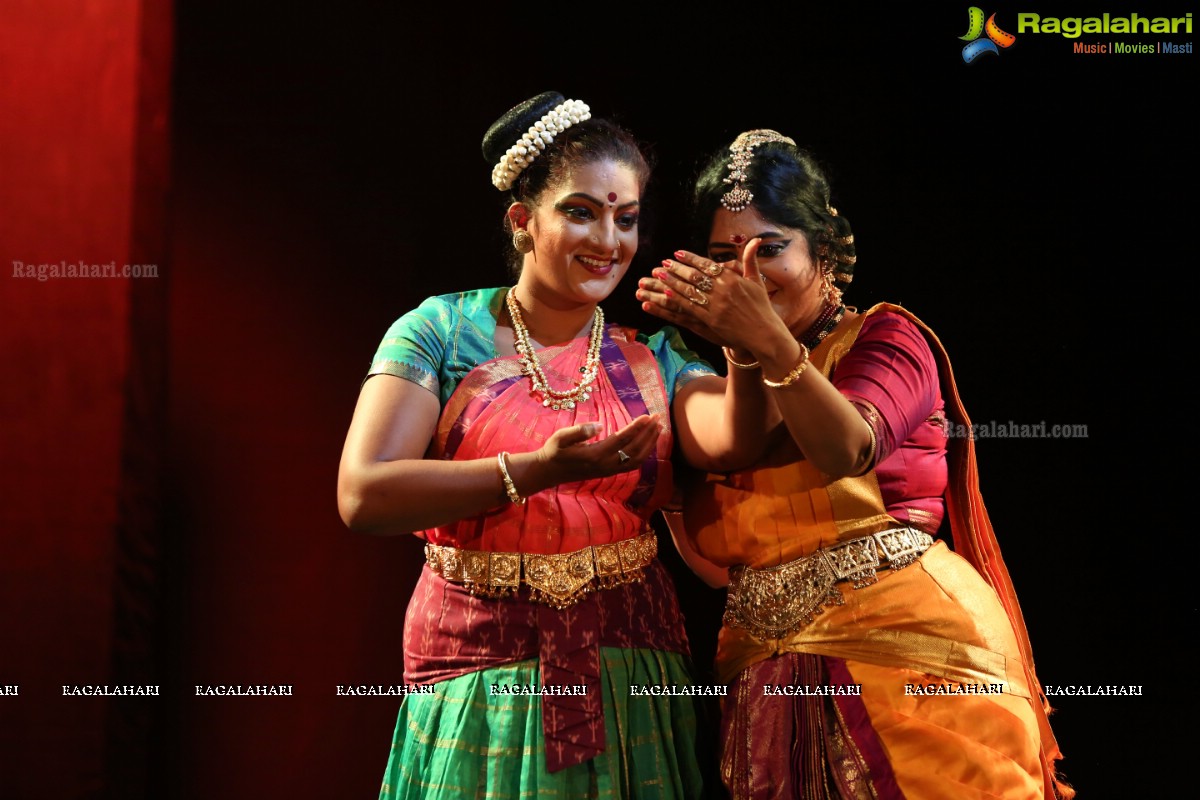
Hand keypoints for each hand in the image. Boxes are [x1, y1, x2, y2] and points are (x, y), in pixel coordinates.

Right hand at [517, 414, 660, 491]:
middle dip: (648, 434)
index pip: (622, 440)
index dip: (636, 428)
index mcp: (595, 455)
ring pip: (636, 459)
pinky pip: (632, 465)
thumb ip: (579, 431)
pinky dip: (644, 453)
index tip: (647, 416)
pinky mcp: (609, 472)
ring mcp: (608, 470)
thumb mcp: (560, 437)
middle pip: (634, 450)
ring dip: (649, 444)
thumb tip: (599, 425)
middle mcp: (605, 465)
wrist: (549, 472)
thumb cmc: (554, 451)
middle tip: (658, 418)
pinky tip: (647, 443)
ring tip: (657, 428)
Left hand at [636, 240, 786, 353]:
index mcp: (732, 278)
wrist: (763, 332)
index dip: (690, 258)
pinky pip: (690, 307)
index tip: (677, 253)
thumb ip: (750, 260)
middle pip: (694, 276)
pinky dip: (678, 299)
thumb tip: (755, 239)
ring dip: (672, 282)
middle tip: (663, 263)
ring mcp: (716, 305)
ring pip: (689, 290)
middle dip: (677, 268)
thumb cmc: (761, 307)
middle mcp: (722, 289)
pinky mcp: (711, 320)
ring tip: (658, 275)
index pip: (707, 265)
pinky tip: (666, 293)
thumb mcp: (757, 281)